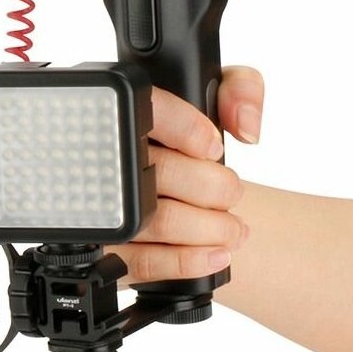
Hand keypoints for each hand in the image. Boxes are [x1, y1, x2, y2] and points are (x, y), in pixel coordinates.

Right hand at [110, 66, 263, 283]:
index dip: (187, 129)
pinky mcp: (110, 247)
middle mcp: (112, 155)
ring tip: (233, 228)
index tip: (214, 146)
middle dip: (214, 188)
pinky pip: (143, 262)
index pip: (149, 109)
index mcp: (133, 110)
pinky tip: (216, 254)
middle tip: (233, 191)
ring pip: (158, 220)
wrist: (170, 182)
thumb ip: (242, 89)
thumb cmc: (191, 139)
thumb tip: (245, 126)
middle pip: (162, 171)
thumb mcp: (220, 93)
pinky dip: (186, 262)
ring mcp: (107, 204)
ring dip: (210, 229)